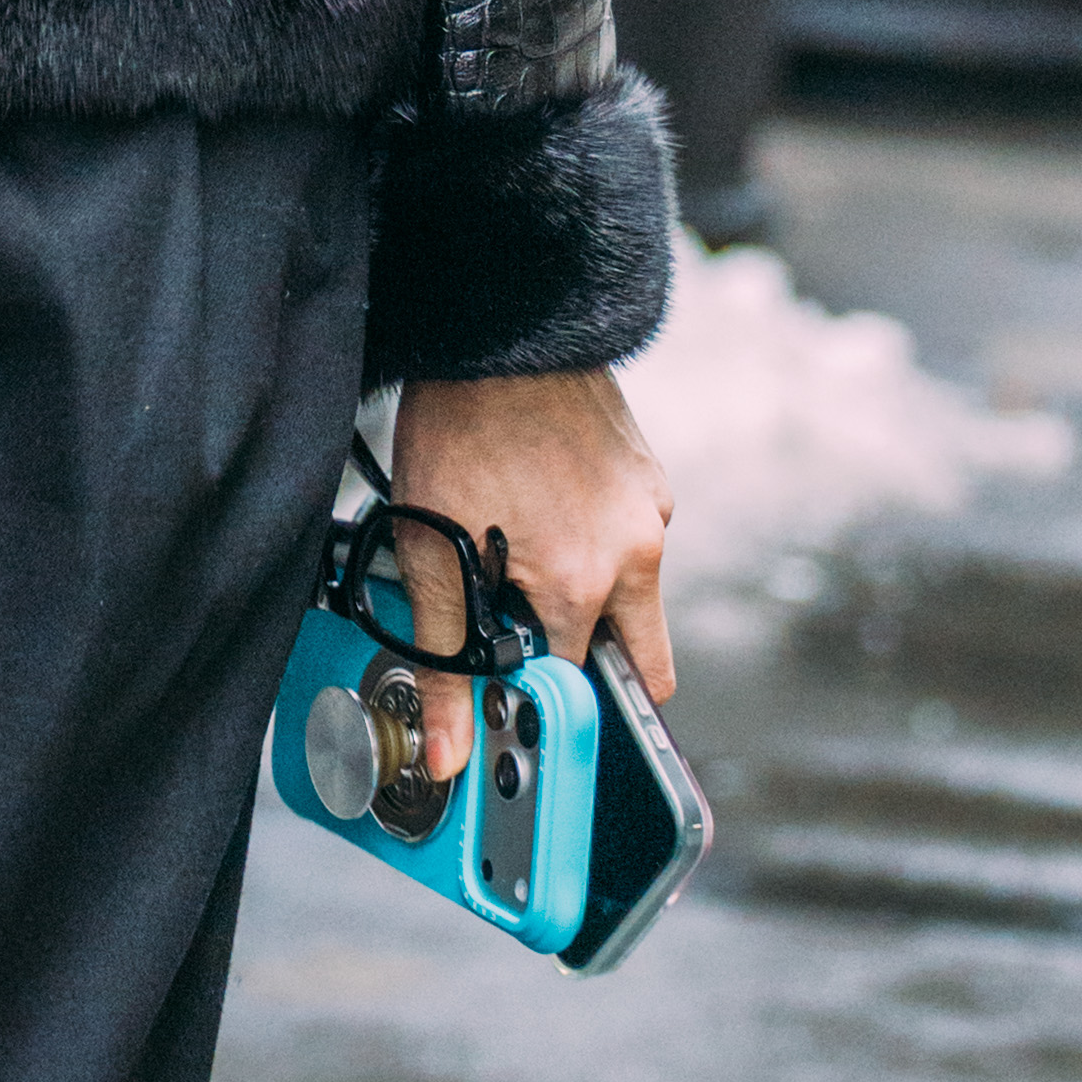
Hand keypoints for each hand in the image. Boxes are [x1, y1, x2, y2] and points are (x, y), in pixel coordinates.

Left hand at [380, 359, 675, 784]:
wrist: (500, 327)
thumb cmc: (460, 428)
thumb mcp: (430, 556)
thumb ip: (445, 664)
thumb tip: (451, 754)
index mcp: (588, 584)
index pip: (585, 690)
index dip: (542, 697)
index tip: (511, 692)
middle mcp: (639, 552)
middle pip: (639, 659)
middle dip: (588, 666)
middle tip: (525, 643)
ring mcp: (652, 509)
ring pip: (631, 594)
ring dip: (583, 596)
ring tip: (512, 551)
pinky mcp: (650, 475)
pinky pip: (630, 539)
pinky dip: (592, 545)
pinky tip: (534, 509)